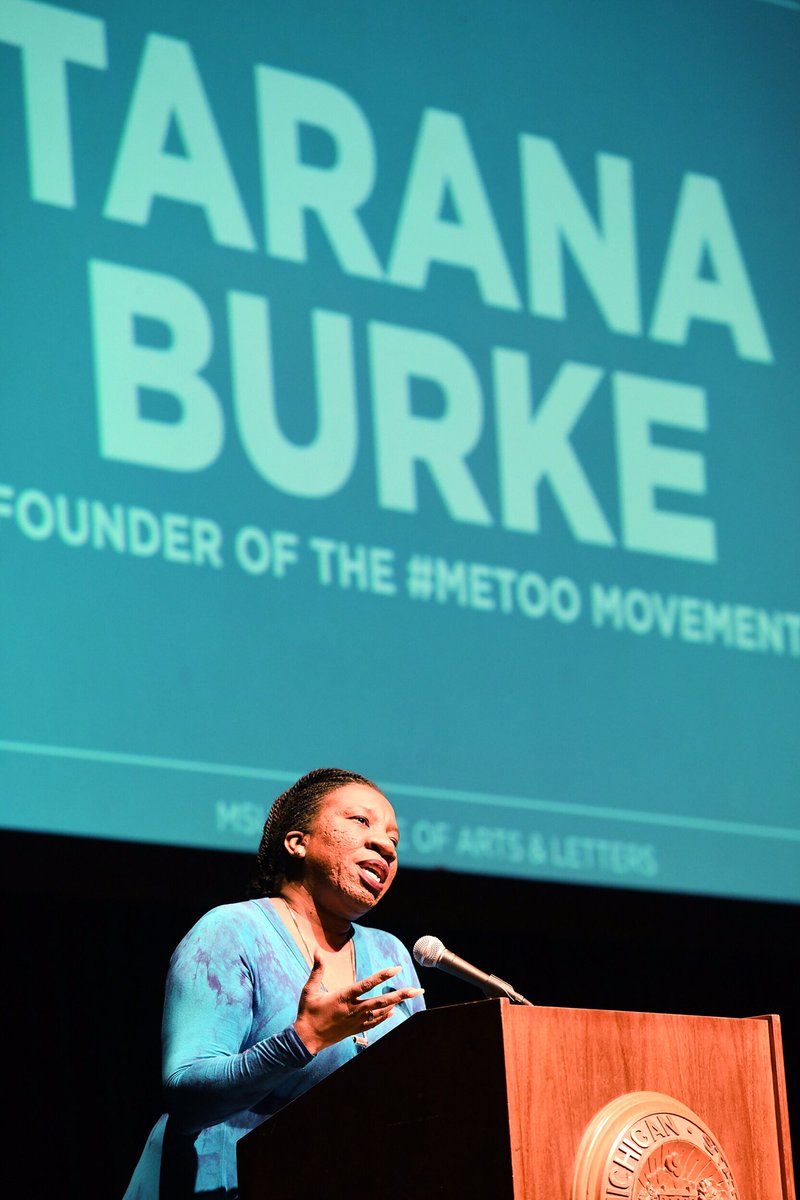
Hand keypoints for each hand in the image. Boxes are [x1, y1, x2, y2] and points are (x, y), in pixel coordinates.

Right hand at [293, 952, 423, 1054]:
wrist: (306, 1039)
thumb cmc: (307, 1012)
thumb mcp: (309, 990)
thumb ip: (317, 970)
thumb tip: (316, 950)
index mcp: (343, 997)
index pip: (367, 984)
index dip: (382, 976)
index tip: (396, 968)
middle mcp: (353, 1009)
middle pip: (381, 1000)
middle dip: (401, 994)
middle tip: (417, 990)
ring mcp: (356, 1021)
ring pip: (380, 1011)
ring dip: (396, 1003)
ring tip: (410, 996)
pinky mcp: (355, 1029)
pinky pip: (374, 1022)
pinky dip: (385, 1016)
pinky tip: (393, 1012)